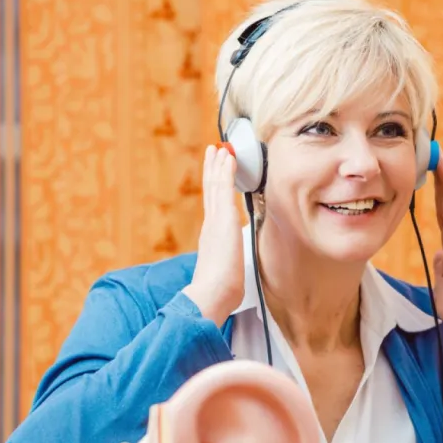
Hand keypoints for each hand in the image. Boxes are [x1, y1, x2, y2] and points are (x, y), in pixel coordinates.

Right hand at [182, 145, 243, 327]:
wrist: (213, 292)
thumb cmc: (221, 290)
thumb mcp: (225, 274)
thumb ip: (226, 269)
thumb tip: (231, 280)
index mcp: (211, 237)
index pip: (213, 207)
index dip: (213, 189)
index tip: (214, 175)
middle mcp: (211, 225)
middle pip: (211, 191)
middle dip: (212, 170)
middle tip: (213, 152)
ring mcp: (216, 220)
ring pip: (215, 186)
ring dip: (218, 166)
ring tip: (219, 149)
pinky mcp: (223, 217)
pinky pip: (224, 188)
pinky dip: (225, 171)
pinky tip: (228, 158)